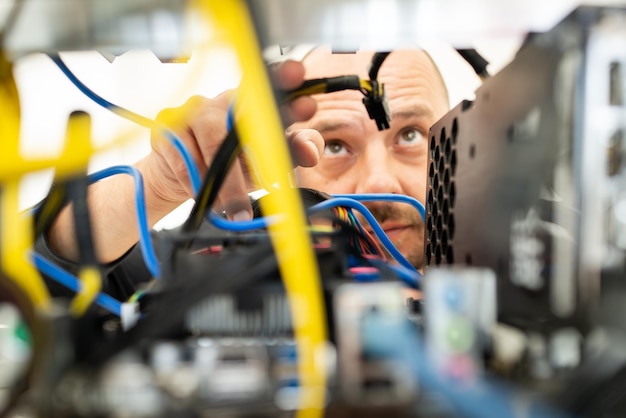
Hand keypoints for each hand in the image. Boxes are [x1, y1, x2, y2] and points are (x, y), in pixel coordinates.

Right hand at [144, 60, 323, 219]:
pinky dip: (197, 181)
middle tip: (273, 162)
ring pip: (213, 143)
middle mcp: (224, 100)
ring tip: (236, 210)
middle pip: (242, 112)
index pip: (270, 87)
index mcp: (253, 103)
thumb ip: (293, 152)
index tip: (300, 84)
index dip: (283, 81)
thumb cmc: (229, 164)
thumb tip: (310, 150)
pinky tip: (203, 193)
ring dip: (227, 182)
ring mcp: (193, 110)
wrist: (179, 177)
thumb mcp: (266, 162)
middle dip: (260, 131)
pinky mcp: (168, 126)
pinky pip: (186, 157)